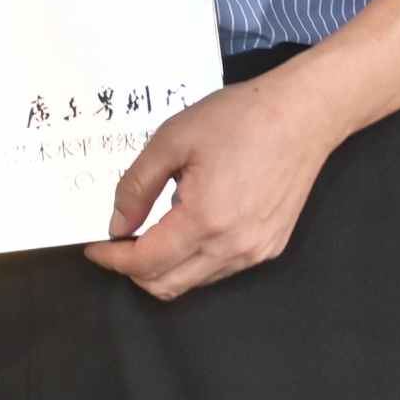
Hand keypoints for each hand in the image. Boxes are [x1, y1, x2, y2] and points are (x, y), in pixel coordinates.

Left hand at [84, 70, 347, 300]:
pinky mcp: (270, 248)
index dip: (113, 259)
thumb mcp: (173, 139)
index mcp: (204, 221)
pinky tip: (189, 225)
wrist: (304, 114)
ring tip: (153, 229)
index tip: (94, 246)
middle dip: (133, 270)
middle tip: (119, 241)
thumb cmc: (239, 118)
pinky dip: (193, 259)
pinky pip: (220, 270)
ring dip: (164, 266)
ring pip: (193, 282)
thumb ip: (137, 185)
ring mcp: (255, 252)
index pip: (145, 263)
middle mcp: (232, 248)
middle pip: (166, 285)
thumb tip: (117, 225)